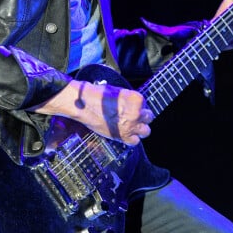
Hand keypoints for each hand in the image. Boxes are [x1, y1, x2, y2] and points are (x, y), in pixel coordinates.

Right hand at [35, 80, 153, 145]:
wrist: (83, 105)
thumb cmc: (97, 95)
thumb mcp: (117, 91)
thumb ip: (127, 98)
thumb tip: (131, 104)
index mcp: (136, 99)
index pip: (144, 102)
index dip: (137, 104)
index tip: (130, 105)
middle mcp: (136, 113)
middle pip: (148, 117)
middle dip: (142, 116)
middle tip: (133, 115)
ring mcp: (130, 126)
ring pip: (146, 131)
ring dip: (140, 128)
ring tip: (132, 125)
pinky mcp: (122, 136)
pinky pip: (134, 141)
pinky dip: (132, 138)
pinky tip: (126, 134)